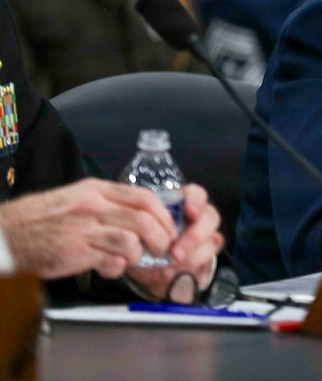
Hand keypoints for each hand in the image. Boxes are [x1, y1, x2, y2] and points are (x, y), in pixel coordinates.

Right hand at [0, 178, 177, 279]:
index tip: (169, 227)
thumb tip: (143, 216)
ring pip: (132, 241)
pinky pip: (111, 261)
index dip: (163, 215)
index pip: (144, 197)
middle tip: (163, 249)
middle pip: (144, 220)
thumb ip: (108, 204)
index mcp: (97, 190)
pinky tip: (112, 268)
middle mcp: (94, 207)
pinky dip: (119, 268)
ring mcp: (85, 229)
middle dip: (162, 238)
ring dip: (140, 254)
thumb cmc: (45, 218)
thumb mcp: (78, 198)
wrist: (9, 233)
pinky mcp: (77, 253)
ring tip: (134, 259)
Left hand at [124, 184, 222, 302]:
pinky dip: (191, 274)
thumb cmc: (143, 241)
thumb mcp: (138, 233)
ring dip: (192, 259)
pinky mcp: (206, 261)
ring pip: (212, 243)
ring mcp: (206, 240)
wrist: (148, 267)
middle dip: (194, 237)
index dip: (196, 201)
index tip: (188, 210)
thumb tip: (138, 245)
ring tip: (169, 271)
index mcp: (182, 205)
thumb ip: (140, 234)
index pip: (197, 194)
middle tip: (176, 254)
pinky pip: (207, 266)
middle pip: (210, 218)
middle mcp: (199, 219)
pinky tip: (175, 279)